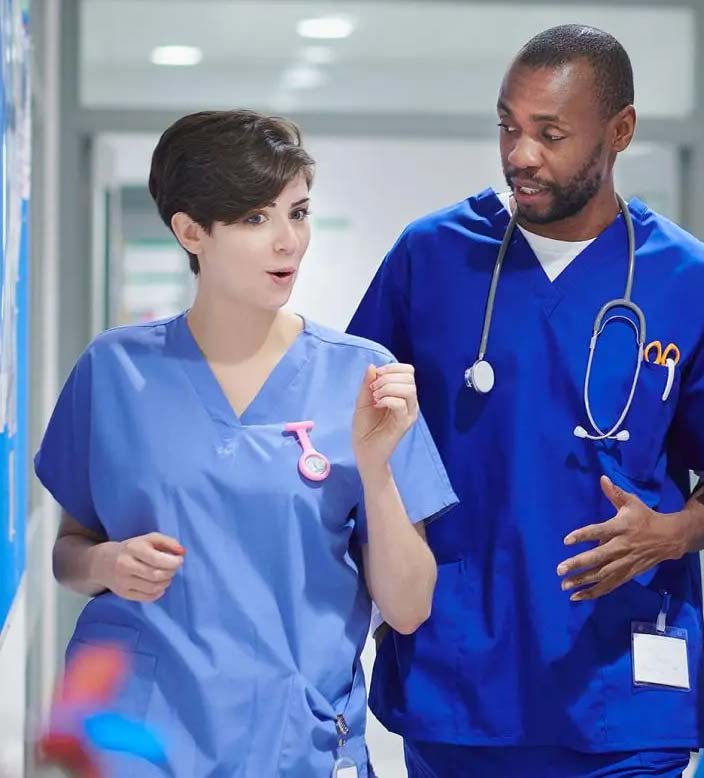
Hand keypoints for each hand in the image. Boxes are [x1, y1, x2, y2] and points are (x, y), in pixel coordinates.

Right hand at [99, 532, 184, 601]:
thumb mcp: (148, 539)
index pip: (156, 559)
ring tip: (167, 575)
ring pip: (153, 587)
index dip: (173, 562)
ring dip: (166, 582)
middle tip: (174, 568)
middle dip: (171, 572)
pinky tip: (159, 585)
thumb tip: (182, 552)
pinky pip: (147, 597)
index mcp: (132, 548)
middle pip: (156, 575)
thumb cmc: (132, 548)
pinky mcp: (123, 594)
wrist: (103, 562)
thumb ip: (167, 542)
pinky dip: (158, 592)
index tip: (179, 560)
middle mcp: (125, 565)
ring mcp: (122, 582)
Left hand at [352, 363, 417, 476]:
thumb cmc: (365, 427)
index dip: (392, 368)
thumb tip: (373, 366)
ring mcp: (408, 414)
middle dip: (388, 378)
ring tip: (375, 398)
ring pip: (408, 389)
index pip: (408, 371)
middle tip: (373, 389)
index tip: (376, 376)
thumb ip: (368, 383)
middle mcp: (410, 403)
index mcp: (402, 394)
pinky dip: (387, 400)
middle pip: (409, 378)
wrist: (364, 450)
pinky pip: (400, 404)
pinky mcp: (403, 424)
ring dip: (388, 388)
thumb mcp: (363, 400)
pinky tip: (377, 405)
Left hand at [557, 475, 684, 600]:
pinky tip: (578, 596)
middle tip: (559, 569)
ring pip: (603, 575)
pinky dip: (595, 592)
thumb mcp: (632, 502)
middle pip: (599, 557)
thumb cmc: (645, 518)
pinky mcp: (628, 574)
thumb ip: (615, 493)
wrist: (669, 538)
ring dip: (583, 581)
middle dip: (579, 564)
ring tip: (564, 585)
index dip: (583, 535)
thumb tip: (602, 478)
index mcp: (621, 527)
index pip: (599, 531)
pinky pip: (610, 585)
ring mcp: (626, 562)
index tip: (566, 540)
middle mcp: (622, 546)